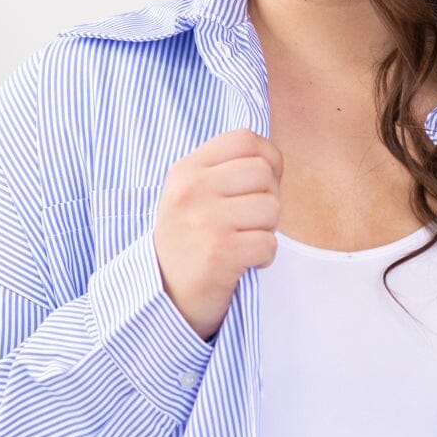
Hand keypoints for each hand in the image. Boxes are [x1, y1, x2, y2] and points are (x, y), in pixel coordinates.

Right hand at [152, 128, 283, 340]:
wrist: (163, 297)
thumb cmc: (188, 244)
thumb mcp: (191, 196)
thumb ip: (224, 172)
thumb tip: (274, 160)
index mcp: (186, 170)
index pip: (245, 139)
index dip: (267, 160)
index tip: (259, 186)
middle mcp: (192, 190)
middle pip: (264, 173)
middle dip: (267, 199)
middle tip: (247, 223)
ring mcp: (204, 221)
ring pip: (271, 208)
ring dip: (265, 231)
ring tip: (241, 243)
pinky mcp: (220, 253)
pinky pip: (269, 243)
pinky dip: (263, 258)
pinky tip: (242, 263)